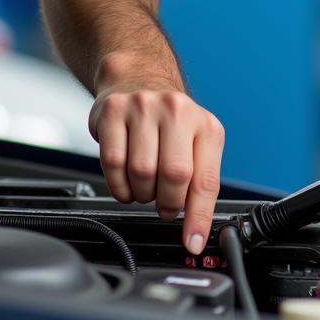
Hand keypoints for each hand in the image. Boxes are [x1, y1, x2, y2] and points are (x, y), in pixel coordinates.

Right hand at [88, 77, 224, 255]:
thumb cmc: (169, 121)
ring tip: (145, 188)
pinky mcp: (112, 111)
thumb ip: (199, 180)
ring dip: (141, 194)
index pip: (207, 179)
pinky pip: (112, 163)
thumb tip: (197, 231)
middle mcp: (177, 111)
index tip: (193, 242)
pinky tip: (125, 182)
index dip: (199, 217)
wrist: (137, 78)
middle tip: (164, 206)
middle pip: (175, 175)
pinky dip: (118, 185)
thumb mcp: (196, 143)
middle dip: (167, 203)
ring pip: (142, 171)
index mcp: (205, 125)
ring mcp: (143, 108)